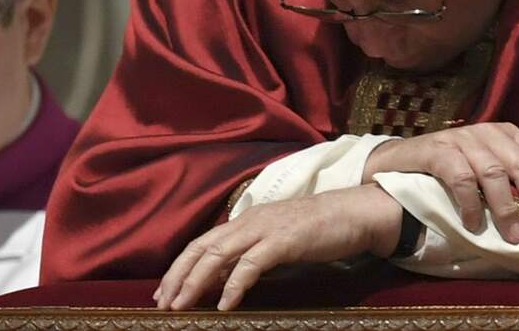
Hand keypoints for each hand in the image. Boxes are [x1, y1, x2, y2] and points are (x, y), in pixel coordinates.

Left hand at [154, 183, 400, 310]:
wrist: (355, 212)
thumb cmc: (319, 229)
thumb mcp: (277, 241)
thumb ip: (251, 255)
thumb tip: (224, 280)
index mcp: (247, 220)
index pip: (203, 242)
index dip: (180, 266)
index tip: (165, 292)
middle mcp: (250, 220)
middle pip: (202, 247)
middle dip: (178, 275)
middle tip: (163, 303)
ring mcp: (266, 228)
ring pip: (218, 253)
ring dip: (195, 282)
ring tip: (182, 306)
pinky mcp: (285, 240)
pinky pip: (251, 263)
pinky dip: (234, 285)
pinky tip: (225, 305)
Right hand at [362, 122, 518, 240]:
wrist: (399, 162)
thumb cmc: (451, 170)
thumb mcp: (488, 170)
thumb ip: (514, 182)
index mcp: (508, 134)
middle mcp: (488, 132)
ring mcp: (462, 138)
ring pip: (494, 173)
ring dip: (506, 208)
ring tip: (513, 236)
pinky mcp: (437, 149)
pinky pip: (460, 177)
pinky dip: (471, 203)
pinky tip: (474, 224)